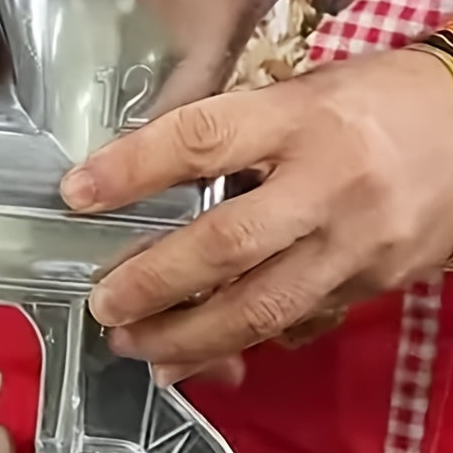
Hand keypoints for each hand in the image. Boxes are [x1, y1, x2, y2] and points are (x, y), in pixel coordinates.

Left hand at [61, 48, 452, 375]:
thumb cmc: (375, 105)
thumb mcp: (302, 94)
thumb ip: (234, 135)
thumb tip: (145, 184)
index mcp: (302, 118)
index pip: (203, 140)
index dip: (132, 169)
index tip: (77, 194)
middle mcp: (329, 185)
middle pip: (225, 244)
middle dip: (153, 283)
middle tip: (103, 304)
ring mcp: (354, 245)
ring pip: (259, 307)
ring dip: (186, 336)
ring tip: (135, 345)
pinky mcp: (369, 288)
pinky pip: (294, 325)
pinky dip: (239, 346)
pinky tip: (197, 358)